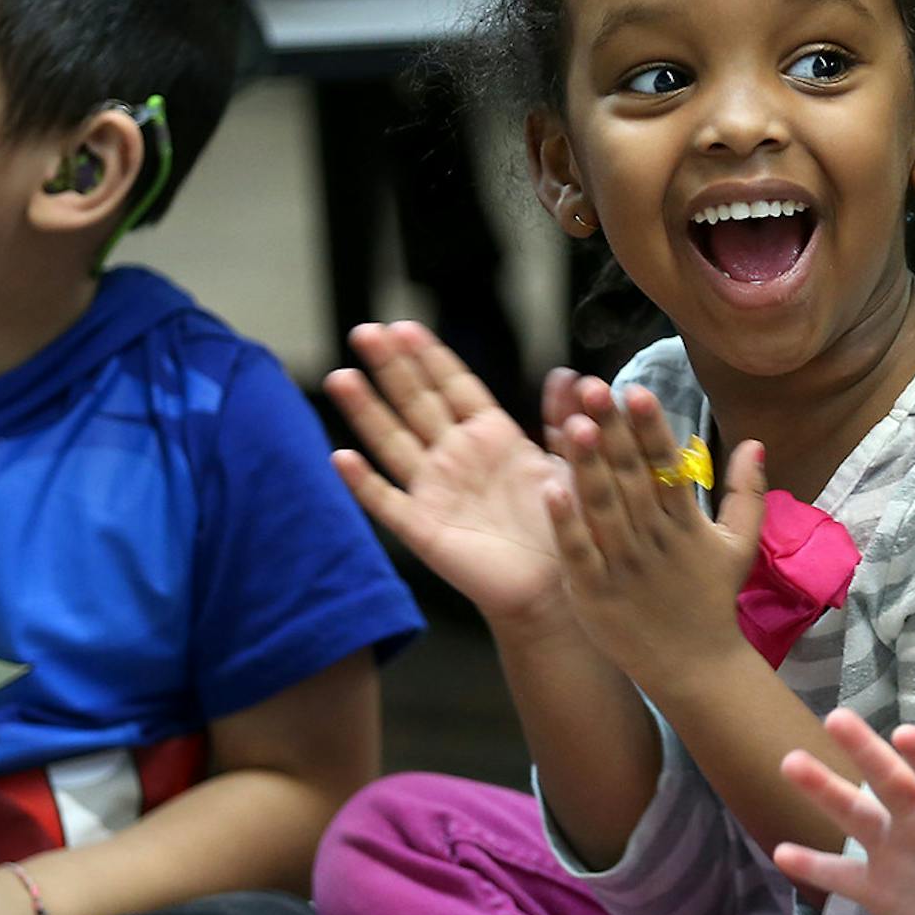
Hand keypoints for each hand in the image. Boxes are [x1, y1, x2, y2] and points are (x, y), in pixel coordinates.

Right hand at [326, 322, 571, 627]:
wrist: (559, 588)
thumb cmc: (567, 526)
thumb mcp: (573, 464)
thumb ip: (566, 419)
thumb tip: (568, 372)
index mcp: (491, 435)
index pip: (453, 386)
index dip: (429, 356)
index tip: (403, 325)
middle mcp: (456, 457)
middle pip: (416, 403)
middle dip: (391, 367)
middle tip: (365, 331)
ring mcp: (436, 491)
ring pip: (392, 442)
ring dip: (366, 411)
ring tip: (341, 376)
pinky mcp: (424, 529)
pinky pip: (387, 502)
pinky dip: (363, 482)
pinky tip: (341, 456)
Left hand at [544, 378, 764, 683]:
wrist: (697, 669)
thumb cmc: (711, 602)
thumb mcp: (738, 545)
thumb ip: (746, 493)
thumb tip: (756, 442)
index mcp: (685, 523)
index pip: (666, 466)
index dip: (650, 428)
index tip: (637, 390)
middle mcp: (654, 539)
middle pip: (630, 478)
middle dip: (613, 433)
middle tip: (594, 388)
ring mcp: (624, 566)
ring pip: (604, 508)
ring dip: (589, 467)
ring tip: (576, 425)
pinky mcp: (596, 593)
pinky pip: (579, 553)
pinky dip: (566, 524)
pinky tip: (550, 488)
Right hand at [771, 707, 914, 914]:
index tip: (906, 736)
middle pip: (887, 780)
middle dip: (862, 751)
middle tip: (836, 719)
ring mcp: (896, 851)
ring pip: (855, 817)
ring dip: (824, 792)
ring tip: (791, 763)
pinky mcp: (880, 889)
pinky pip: (842, 877)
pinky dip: (815, 865)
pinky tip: (782, 850)